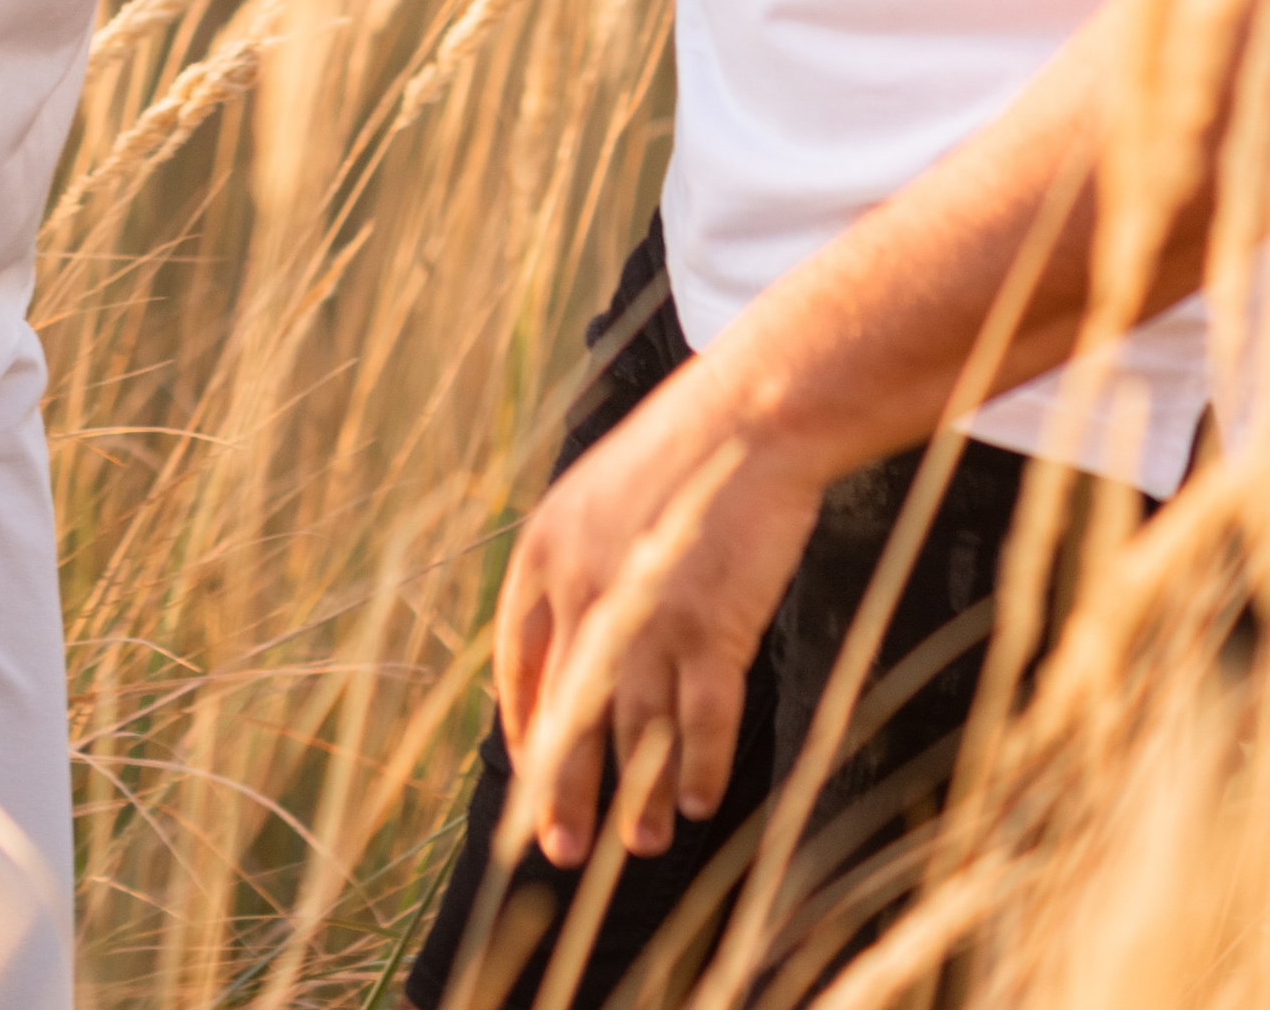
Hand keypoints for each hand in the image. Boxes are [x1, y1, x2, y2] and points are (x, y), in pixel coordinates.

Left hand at [495, 350, 824, 865]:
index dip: (527, 726)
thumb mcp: (597, 500)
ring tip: (641, 842)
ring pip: (633, 732)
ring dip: (636, 796)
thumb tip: (567, 652)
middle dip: (563, 789)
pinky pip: (699, 723)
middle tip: (564, 850)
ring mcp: (646, 615)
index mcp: (543, 553)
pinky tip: (698, 802)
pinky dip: (698, 770)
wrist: (750, 419)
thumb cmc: (681, 455)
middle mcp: (582, 592)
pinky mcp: (709, 630)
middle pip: (565, 715)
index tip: (531, 773)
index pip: (519, 664)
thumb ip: (573, 570)